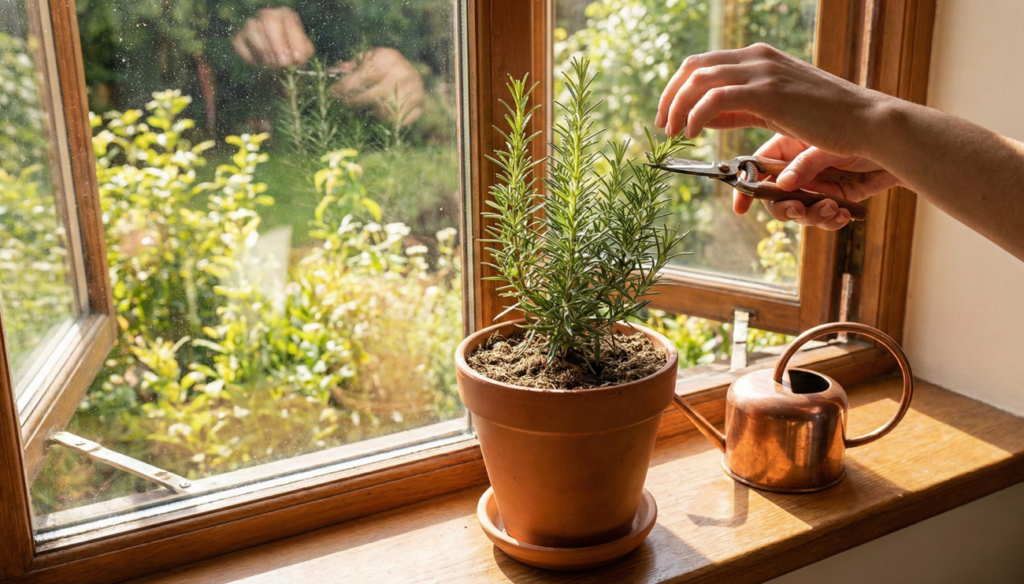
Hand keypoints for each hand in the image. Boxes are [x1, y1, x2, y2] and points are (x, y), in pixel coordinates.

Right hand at [232, 7, 313, 68]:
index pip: (288, 21)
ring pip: (253, 32)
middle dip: (277, 45)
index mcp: (286, 15)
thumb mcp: (303, 52)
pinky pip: (239, 44)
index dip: (294, 40)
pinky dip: (250, 57)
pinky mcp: (238, 37)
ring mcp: (250, 24)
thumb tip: (297, 58)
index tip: (297, 60)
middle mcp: (267, 15)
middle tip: (284, 64)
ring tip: (274, 66)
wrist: (277, 64)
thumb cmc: (293, 54)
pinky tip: (260, 64)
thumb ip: (303, 52)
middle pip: (269, 21)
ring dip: (265, 53)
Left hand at [329, 48, 424, 125]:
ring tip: (361, 110)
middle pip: (372, 96)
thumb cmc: (382, 66)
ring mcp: (415, 91)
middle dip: (353, 102)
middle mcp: (404, 72)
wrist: (411, 73)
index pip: (362, 76)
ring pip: (385, 111)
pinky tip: (377, 115)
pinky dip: (385, 121)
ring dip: (369, 113)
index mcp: (388, 57)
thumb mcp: (366, 60)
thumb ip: (349, 68)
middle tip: (342, 105)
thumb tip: (329, 73)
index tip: (331, 94)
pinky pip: (397, 121)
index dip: (343, 87)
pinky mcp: (420, 106)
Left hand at [655, 43, 888, 157]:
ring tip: (674, 132)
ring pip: (700, 80)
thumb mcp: (774, 110)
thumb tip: (704, 116)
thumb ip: (739, 109)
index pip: (703, 63)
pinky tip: (692, 133)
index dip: (677, 88)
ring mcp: (762, 72)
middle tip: (663, 124)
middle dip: (670, 95)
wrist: (863, 121)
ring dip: (678, 107)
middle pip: (694, 67)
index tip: (668, 115)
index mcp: (758, 58)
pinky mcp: (767, 92)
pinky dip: (696, 115)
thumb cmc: (823, 120)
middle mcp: (757, 58)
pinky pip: (715, 98)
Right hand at [733, 134, 900, 229]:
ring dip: (812, 216)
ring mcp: (815, 186)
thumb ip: (805, 164)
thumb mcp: (828, 144)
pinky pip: (823, 219)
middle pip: (775, 198)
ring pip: (799, 212)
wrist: (898, 145)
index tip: (741, 208)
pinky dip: (830, 220)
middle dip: (785, 208)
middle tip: (798, 209)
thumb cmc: (862, 131)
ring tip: (831, 210)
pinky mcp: (834, 200)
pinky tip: (842, 214)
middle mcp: (798, 169)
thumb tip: (783, 185)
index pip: (758, 168)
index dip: (747, 188)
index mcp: (789, 147)